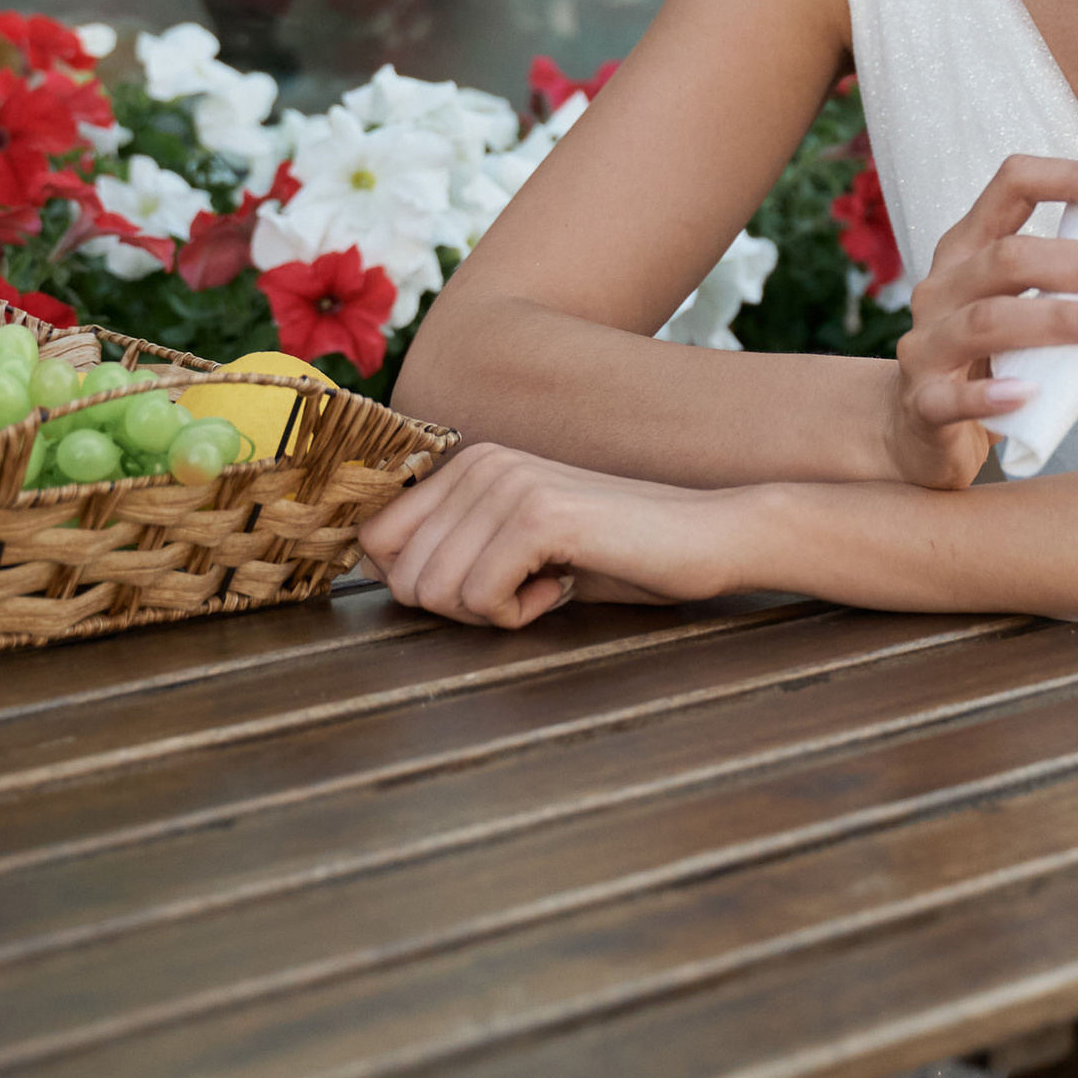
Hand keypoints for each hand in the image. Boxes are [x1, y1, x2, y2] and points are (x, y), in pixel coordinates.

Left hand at [359, 440, 750, 628]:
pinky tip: (562, 585)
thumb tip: (374, 574)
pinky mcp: (537, 514)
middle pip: (401, 576)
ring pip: (434, 592)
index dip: (414, 585)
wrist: (703, 536)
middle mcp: (480, 462)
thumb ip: (452, 549)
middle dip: (457, 607)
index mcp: (469, 464)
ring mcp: (507, 482)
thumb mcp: (516, 546)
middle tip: (522, 589)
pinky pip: (481, 599)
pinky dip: (520, 614)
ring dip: (491, 612)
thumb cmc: (614, 553)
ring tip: (546, 582)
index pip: (374, 539)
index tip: (480, 587)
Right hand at [885, 152, 1077, 491]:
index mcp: (971, 246)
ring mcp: (926, 343)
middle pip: (1010, 255)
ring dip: (1062, 319)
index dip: (1075, 179)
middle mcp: (943, 284)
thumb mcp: (1039, 317)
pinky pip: (951, 398)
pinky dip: (991, 396)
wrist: (920, 430)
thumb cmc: (992, 361)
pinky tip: (1030, 394)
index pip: (1014, 183)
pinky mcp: (921, 403)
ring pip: (988, 320)